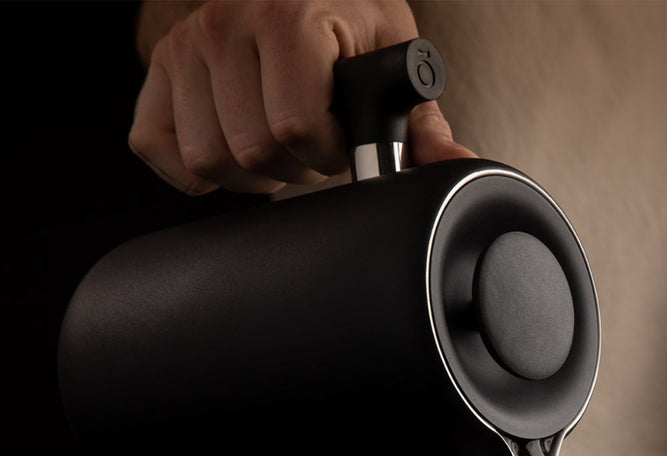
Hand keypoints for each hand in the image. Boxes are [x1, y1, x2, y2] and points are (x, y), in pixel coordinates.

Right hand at [129, 0, 473, 194]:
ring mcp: (185, 47)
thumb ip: (420, 123)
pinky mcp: (159, 70)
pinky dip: (193, 168)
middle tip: (310, 145)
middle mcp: (225, 24)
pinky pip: (155, 147)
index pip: (295, 128)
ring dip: (249, 173)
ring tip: (275, 146)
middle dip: (293, 166)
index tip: (340, 139)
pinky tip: (229, 151)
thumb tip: (455, 166)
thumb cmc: (348, 20)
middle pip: (252, 152)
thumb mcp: (393, 60)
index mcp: (288, 16)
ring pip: (206, 160)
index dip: (326, 153)